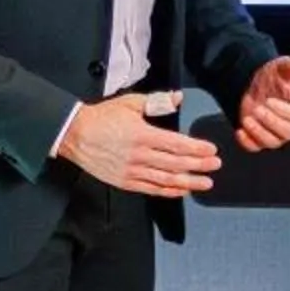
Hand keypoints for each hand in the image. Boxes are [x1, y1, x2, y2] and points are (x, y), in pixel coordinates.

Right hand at [60, 92, 221, 197]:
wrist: (74, 134)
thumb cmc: (101, 118)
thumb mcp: (130, 103)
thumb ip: (156, 101)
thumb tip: (177, 98)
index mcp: (141, 134)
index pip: (176, 144)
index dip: (196, 149)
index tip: (211, 150)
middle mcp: (138, 155)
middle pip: (175, 164)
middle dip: (198, 165)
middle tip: (215, 166)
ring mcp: (131, 171)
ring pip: (165, 180)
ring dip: (188, 182)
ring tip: (205, 183)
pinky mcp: (124, 181)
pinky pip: (151, 189)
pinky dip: (168, 191)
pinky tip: (182, 190)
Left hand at [234, 56, 289, 152]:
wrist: (255, 85)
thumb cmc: (273, 78)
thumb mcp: (281, 67)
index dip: (283, 111)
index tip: (269, 101)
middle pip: (287, 132)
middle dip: (270, 121)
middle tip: (258, 109)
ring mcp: (278, 135)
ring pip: (272, 142)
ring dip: (258, 132)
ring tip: (247, 118)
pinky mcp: (262, 139)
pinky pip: (256, 147)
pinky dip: (247, 142)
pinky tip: (240, 131)